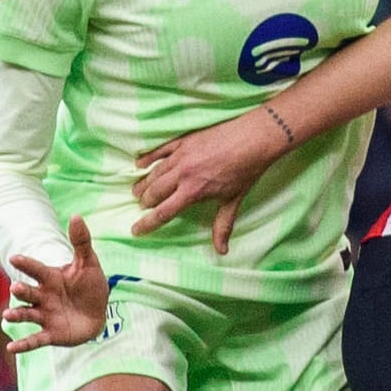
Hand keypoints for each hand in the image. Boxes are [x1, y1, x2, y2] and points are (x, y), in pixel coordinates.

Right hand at [4, 216, 110, 349]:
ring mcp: (45, 316)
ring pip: (27, 315)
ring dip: (17, 316)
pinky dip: (24, 344)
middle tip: (15, 289)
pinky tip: (11, 348)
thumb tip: (76, 216)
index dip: (27, 264)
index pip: (36, 269)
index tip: (15, 258)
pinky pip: (35, 340)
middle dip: (22, 292)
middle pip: (29, 293)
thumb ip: (81, 242)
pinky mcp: (51, 334)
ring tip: (8, 317)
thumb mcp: (89, 264)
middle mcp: (43, 297)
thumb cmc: (90, 287)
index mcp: (51, 278)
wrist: (98, 314)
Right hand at [132, 111, 291, 246]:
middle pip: (154, 192)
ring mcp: (181, 155)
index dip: (147, 223)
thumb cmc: (246, 170)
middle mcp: (182, 174)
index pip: (163, 212)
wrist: (254, 138)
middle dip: (145, 202)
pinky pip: (159, 151)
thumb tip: (222, 251)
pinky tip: (140, 165)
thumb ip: (223, 225)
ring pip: (154, 173)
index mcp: (193, 192)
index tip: (135, 230)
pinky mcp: (183, 141)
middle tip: (143, 207)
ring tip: (137, 191)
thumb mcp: (234, 200)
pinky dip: (147, 159)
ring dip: (144, 184)